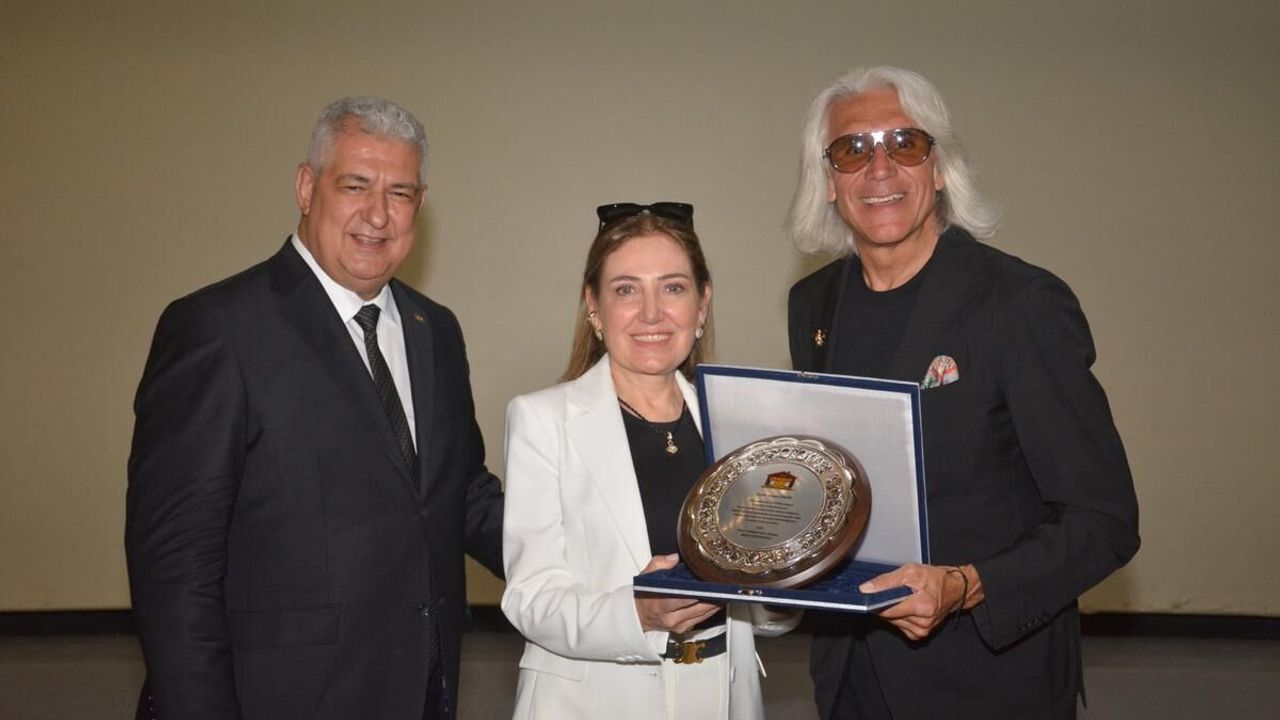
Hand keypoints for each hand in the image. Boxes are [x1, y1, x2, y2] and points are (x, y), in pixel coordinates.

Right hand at [634, 554, 721, 632]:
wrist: (637, 616)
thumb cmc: (642, 596)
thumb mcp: (646, 576)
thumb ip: (659, 564)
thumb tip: (674, 558)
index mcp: (660, 604)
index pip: (681, 600)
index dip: (697, 594)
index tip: (708, 586)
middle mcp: (670, 618)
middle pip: (697, 609)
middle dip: (712, 598)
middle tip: (723, 588)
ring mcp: (677, 625)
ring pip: (702, 615)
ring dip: (715, 604)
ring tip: (725, 593)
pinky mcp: (683, 629)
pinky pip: (701, 620)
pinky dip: (710, 610)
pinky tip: (717, 601)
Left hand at [859, 563, 981, 640]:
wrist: (954, 590)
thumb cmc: (936, 579)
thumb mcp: (910, 571)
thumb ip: (886, 581)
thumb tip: (866, 589)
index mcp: (922, 607)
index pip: (887, 611)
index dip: (877, 602)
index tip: (873, 596)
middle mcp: (923, 622)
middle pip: (889, 617)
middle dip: (888, 604)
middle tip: (897, 593)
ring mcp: (922, 630)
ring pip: (893, 622)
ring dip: (894, 611)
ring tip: (905, 599)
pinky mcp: (920, 634)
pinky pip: (900, 626)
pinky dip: (900, 617)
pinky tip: (907, 608)